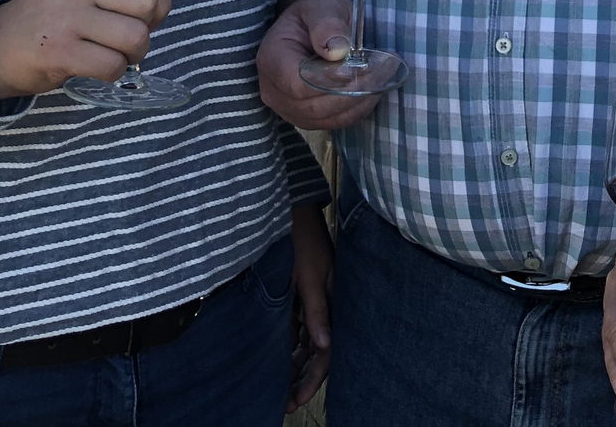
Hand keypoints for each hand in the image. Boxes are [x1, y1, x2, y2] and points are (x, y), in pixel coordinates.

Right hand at [0, 0, 181, 100]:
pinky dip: (114, 72)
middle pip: (150, 2)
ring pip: (136, 36)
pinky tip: (97, 66)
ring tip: (114, 52)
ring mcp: (65, 15)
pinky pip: (114, 65)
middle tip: (128, 34)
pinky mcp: (59, 50)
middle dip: (150, 25)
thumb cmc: (52, 14)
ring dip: (134, 53)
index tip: (139, 13)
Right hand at [255, 0, 382, 130]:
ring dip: (359, 102)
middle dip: (351, 92)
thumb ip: (327, 24)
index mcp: (272, 58)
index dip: (330, 80)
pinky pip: (335, 122)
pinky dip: (358, 109)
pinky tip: (374, 90)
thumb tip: (338, 51)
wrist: (314, 28)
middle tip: (383, 72)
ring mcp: (289, 108)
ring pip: (327, 118)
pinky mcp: (307, 118)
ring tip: (383, 78)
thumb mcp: (322, 6)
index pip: (297, 82)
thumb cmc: (317, 15)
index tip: (360, 67)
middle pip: (314, 106)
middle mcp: (273, 90)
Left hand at [286, 203, 332, 411]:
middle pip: (319, 351)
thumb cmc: (301, 239)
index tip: (297, 399)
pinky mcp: (301, 295)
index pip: (328, 349)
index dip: (314, 377)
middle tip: (287, 403)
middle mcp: (328, 304)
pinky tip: (279, 362)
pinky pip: (297, 329)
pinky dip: (289, 346)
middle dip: (304, 378)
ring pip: (307, 343)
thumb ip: (316, 311)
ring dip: (296, 365)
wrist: (290, 211)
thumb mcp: (308, 275)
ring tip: (281, 389)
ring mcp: (314, 301)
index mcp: (337, 300)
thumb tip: (323, 347)